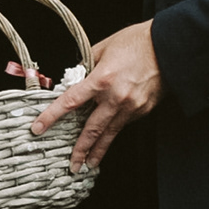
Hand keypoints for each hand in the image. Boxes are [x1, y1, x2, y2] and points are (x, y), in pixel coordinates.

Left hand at [31, 20, 162, 169]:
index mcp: (102, 79)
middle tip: (72, 166)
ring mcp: (132, 107)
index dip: (52, 116)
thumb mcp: (104, 47)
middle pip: (92, 130)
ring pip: (110, 134)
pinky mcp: (143, 110)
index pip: (70, 102)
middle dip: (80, 150)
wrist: (170, 46)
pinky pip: (124, 123)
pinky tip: (108, 137)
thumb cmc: (137, 42)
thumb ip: (86, 65)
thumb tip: (74, 78)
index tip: (38, 129)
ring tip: (89, 165)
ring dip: (99, 151)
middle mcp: (116, 97)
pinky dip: (114, 131)